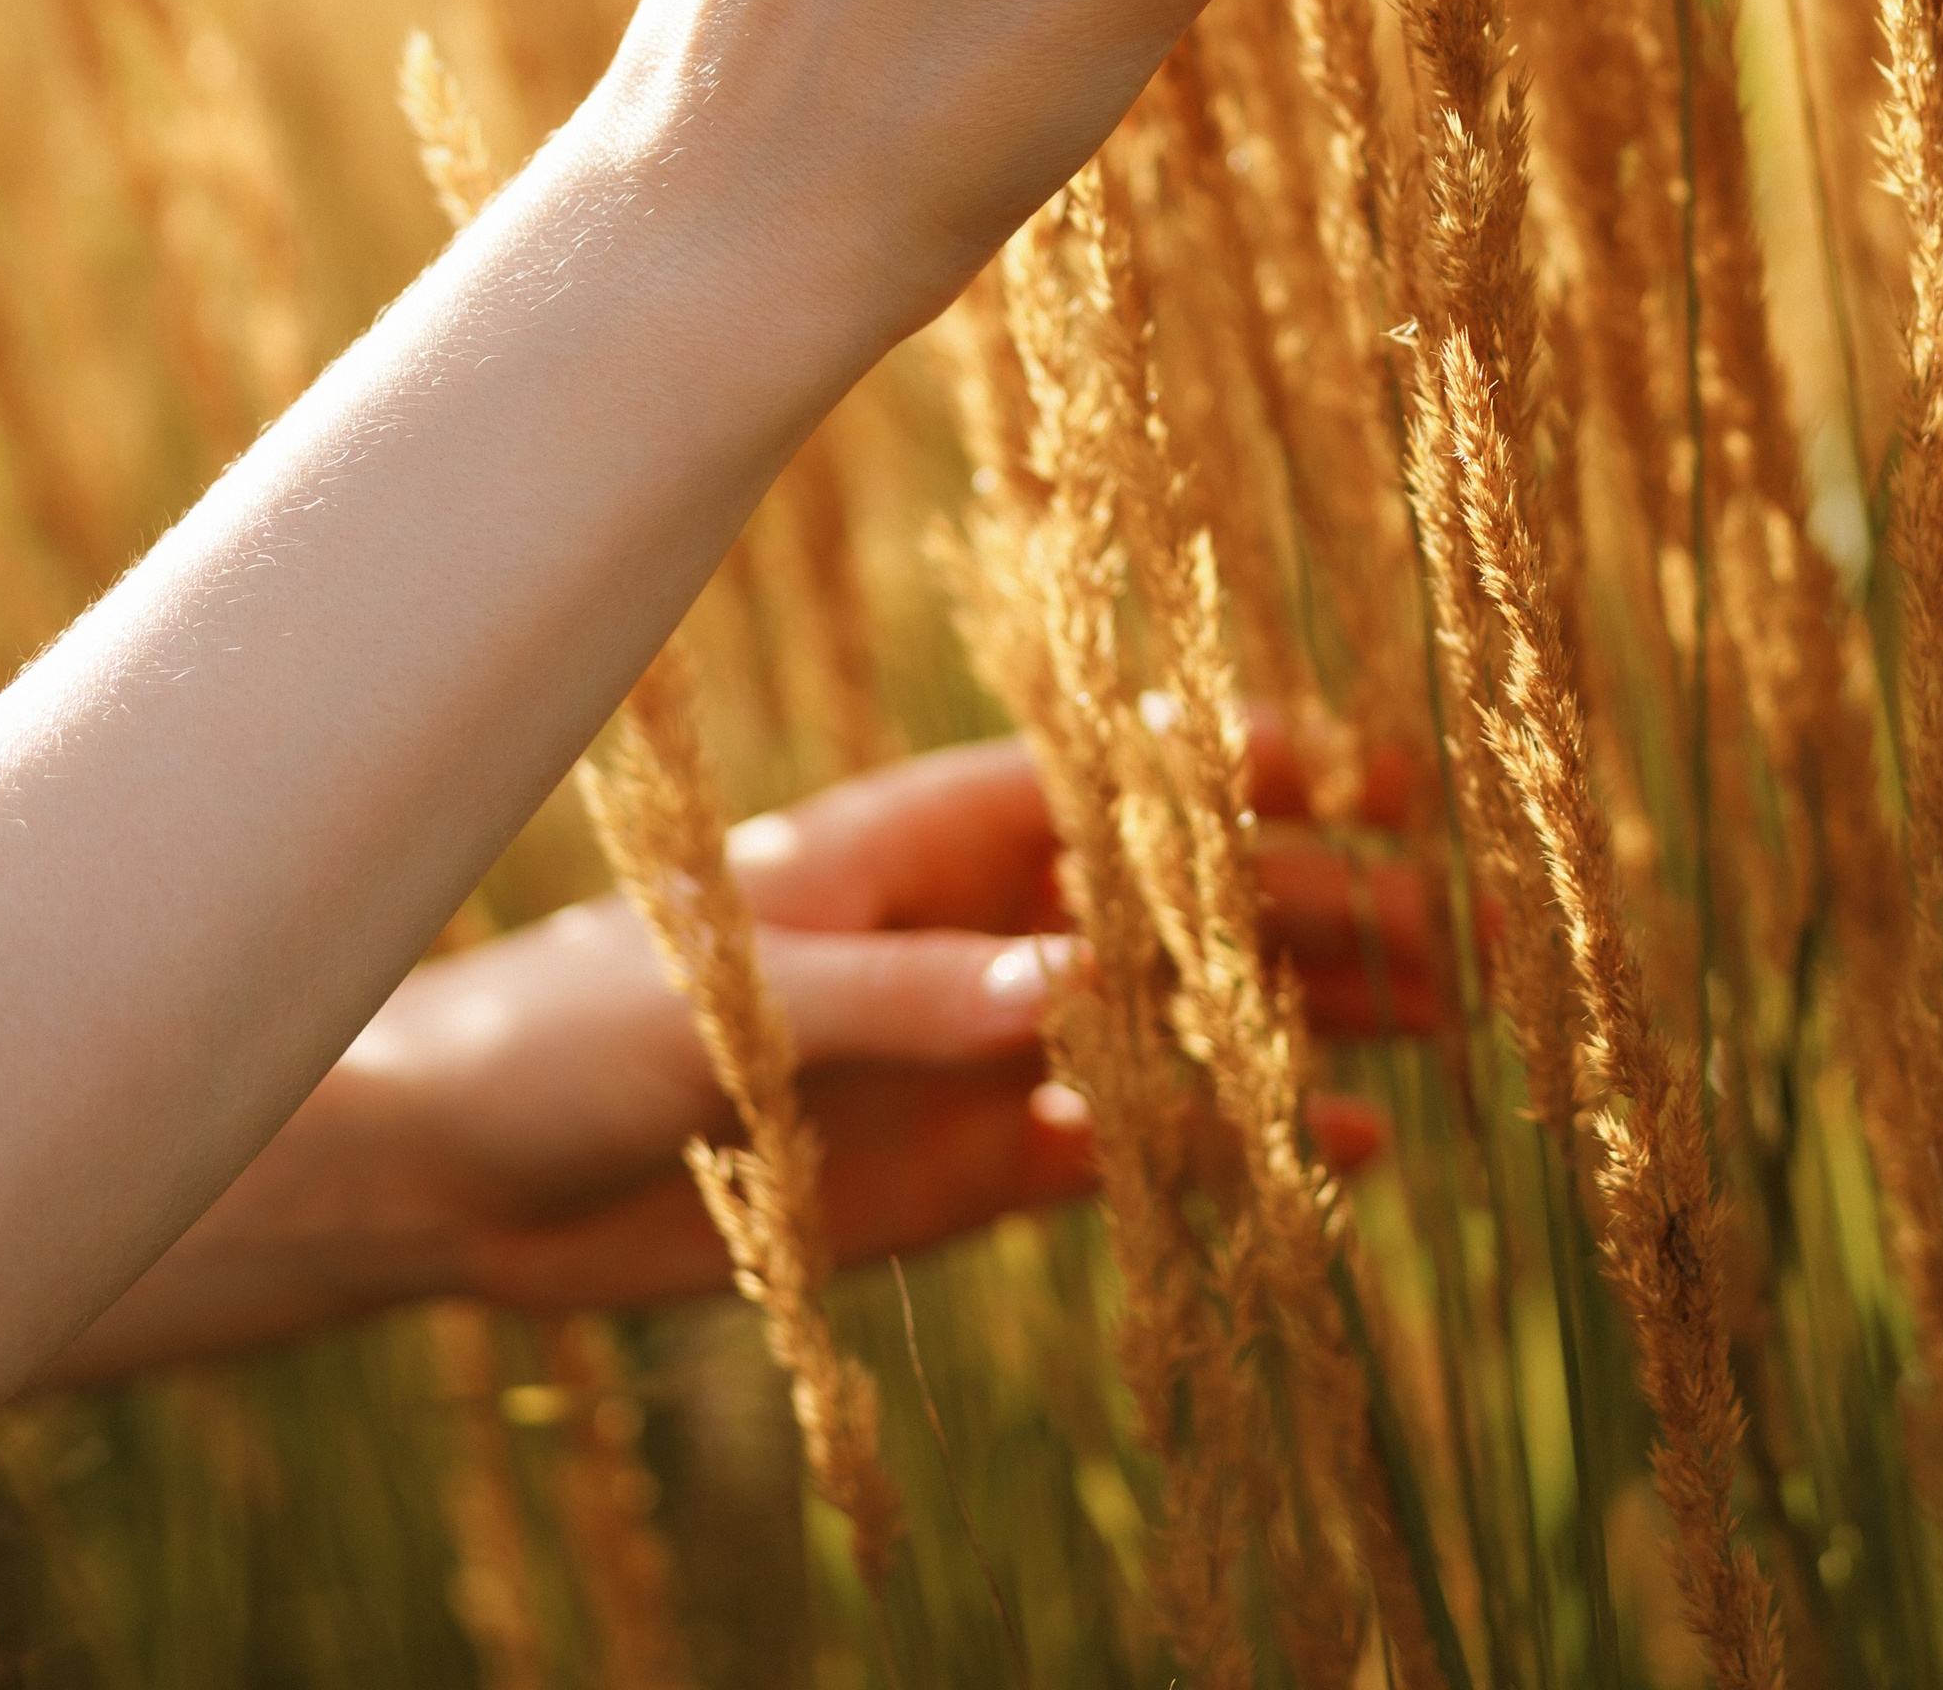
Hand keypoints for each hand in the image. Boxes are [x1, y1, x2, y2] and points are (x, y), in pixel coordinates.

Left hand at [43, 729, 1435, 1378]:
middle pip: (1182, 902)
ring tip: (1446, 1031)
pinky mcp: (966, 1162)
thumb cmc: (579, 1022)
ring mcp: (981, 1043)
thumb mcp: (739, 996)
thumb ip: (909, 997)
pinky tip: (1337, 1159)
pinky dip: (1226, 1149)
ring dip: (1305, 1021)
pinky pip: (1127, 1147)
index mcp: (924, 834)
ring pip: (1181, 1021)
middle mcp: (975, 926)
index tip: (1381, 778)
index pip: (1120, 778)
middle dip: (1322, 906)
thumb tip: (1076, 991)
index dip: (1250, 769)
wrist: (475, 1171)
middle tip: (1467, 929)